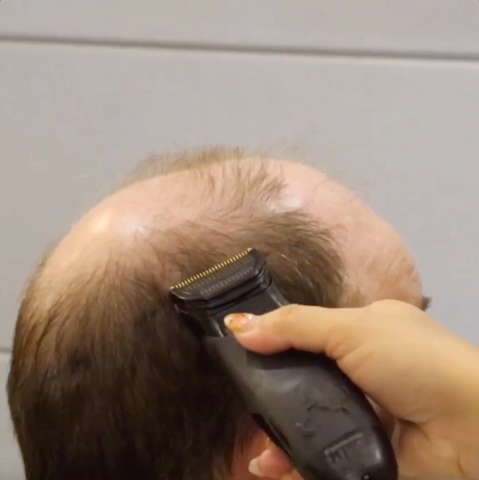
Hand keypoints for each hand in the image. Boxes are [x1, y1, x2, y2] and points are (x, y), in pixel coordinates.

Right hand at [225, 300, 478, 479]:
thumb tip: (236, 324)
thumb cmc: (411, 361)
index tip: (243, 355)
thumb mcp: (351, 328)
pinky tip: (271, 465)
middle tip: (245, 408)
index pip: (311, 332)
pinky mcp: (366, 450)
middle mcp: (365, 369)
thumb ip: (293, 326)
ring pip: (310, 420)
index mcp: (367, 329)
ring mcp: (365, 412)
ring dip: (280, 434)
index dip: (278, 343)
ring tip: (256, 451)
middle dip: (273, 395)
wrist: (473, 430)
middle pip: (306, 379)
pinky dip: (297, 460)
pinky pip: (322, 452)